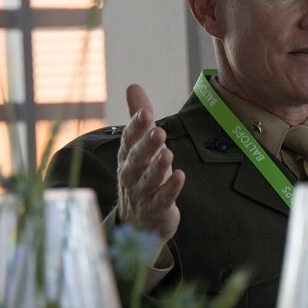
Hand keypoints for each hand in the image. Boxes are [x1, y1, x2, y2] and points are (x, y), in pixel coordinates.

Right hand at [115, 84, 184, 242]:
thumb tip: (133, 86)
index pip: (128, 139)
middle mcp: (131, 174)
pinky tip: (180, 177)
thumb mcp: (140, 147)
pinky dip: (170, 189)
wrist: (139, 221)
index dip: (136, 126)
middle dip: (147, 145)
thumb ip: (138, 118)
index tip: (145, 113)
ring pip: (149, 179)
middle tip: (157, 131)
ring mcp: (142, 193)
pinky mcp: (156, 209)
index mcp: (127, 157)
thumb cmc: (142, 176)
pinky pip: (163, 199)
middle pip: (137, 158)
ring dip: (158, 166)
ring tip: (168, 153)